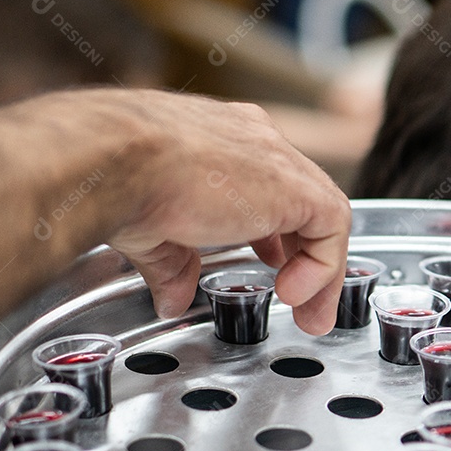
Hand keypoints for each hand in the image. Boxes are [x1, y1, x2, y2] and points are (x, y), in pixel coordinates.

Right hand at [104, 91, 351, 334]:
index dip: (274, 228)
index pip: (265, 181)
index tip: (272, 262)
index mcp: (219, 140)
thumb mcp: (150, 229)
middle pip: (300, 196)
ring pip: (323, 213)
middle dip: (302, 251)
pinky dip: (322, 266)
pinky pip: (331, 226)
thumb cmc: (118, 178)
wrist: (118, 158)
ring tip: (310, 311)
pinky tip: (296, 294)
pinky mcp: (295, 185)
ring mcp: (277, 159)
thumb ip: (173, 265)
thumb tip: (172, 299)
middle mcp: (253, 141)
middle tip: (297, 297)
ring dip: (320, 269)